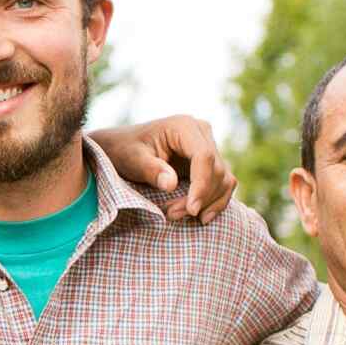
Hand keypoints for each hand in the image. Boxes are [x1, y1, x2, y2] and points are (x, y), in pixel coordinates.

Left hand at [91, 114, 234, 223]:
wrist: (122, 148)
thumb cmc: (124, 151)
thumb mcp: (131, 159)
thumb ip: (150, 169)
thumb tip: (171, 184)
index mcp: (184, 126)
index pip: (204, 156)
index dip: (202, 185)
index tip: (191, 209)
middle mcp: (202, 133)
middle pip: (216, 169)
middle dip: (199, 197)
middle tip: (172, 215)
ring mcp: (208, 147)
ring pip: (223, 179)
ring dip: (207, 202)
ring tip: (176, 215)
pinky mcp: (209, 163)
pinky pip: (223, 184)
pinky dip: (214, 202)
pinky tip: (201, 218)